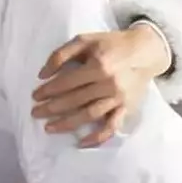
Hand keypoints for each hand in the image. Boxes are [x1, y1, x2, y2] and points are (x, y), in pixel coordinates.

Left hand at [30, 25, 166, 146]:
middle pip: (74, 100)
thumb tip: (42, 74)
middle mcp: (108, 84)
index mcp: (97, 65)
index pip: (66, 82)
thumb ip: (61, 54)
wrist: (146, 51)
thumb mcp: (85, 40)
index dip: (48, 90)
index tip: (34, 97)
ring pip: (89, 115)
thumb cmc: (112, 44)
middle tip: (35, 113)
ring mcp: (118, 98)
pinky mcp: (127, 108)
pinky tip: (81, 142)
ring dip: (67, 123)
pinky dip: (97, 137)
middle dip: (52, 108)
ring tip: (49, 128)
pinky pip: (111, 126)